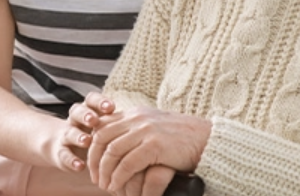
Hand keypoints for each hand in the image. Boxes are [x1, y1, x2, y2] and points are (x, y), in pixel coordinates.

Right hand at [59, 93, 116, 172]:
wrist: (65, 147)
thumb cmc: (95, 134)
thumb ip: (118, 121)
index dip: (100, 102)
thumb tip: (144, 118)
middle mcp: (76, 119)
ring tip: (87, 141)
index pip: (91, 99)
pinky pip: (63, 154)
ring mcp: (66, 135)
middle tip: (94, 120)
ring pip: (69, 131)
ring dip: (78, 136)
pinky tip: (80, 165)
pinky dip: (71, 160)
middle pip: (77, 111)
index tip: (111, 107)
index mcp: (88, 109)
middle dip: (86, 115)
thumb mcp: (105, 125)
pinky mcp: (60, 152)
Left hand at [82, 93, 210, 193]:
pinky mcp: (155, 145)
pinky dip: (118, 177)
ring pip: (112, 151)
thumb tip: (115, 146)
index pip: (103, 125)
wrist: (206, 138)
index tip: (94, 165)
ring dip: (105, 172)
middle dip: (94, 160)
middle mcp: (138, 118)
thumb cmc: (181, 138)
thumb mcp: (154, 128)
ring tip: (106, 186)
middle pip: (102, 137)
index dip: (93, 146)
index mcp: (136, 113)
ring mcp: (146, 130)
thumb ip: (136, 132)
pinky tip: (117, 186)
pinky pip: (127, 163)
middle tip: (97, 179)